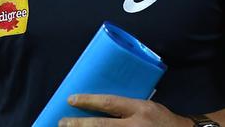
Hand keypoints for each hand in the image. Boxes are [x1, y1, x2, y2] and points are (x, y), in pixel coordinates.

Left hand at [58, 94, 191, 125]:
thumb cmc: (162, 120)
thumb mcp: (146, 106)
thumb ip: (126, 107)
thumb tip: (99, 106)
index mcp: (140, 110)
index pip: (109, 103)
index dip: (88, 101)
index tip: (71, 100)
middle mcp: (136, 126)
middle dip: (79, 125)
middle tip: (62, 123)